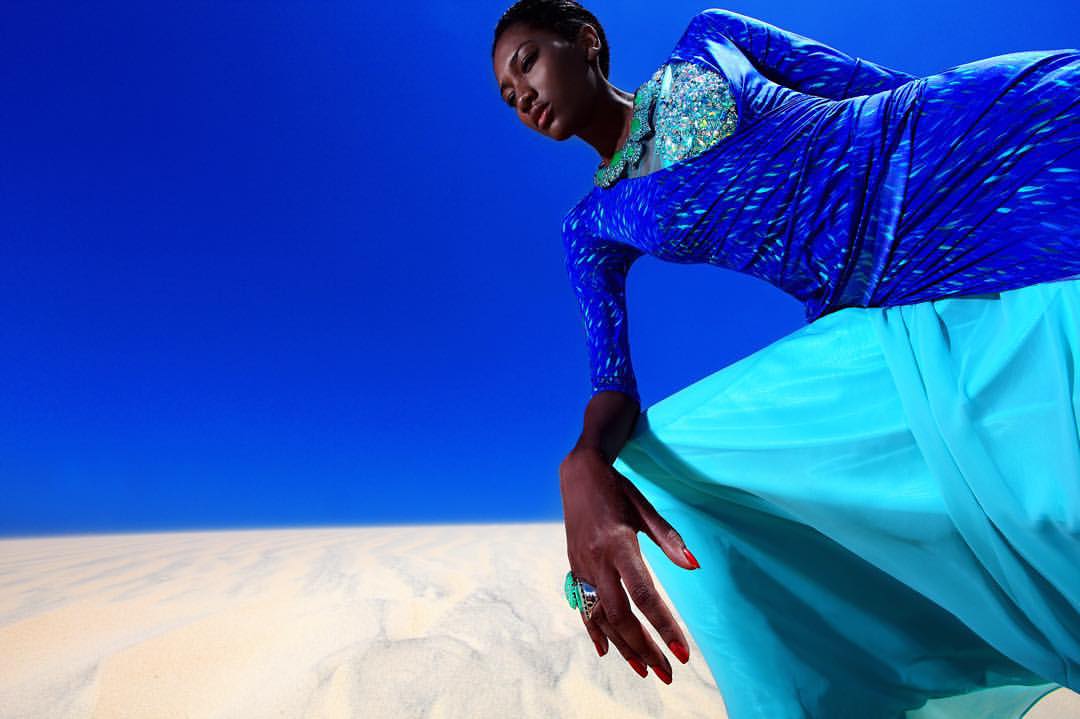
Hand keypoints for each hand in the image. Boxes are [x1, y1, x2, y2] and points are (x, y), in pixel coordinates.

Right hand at [559, 448, 699, 683]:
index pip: (645, 595)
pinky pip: (583, 606)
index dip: (664, 625)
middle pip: (621, 615)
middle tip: (667, 673)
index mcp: (619, 544)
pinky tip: (607, 653)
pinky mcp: (575, 568)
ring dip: (623, 647)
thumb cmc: (618, 490)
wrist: (578, 475)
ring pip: (601, 617)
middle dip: (645, 647)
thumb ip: (670, 539)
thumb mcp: (646, 508)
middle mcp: (598, 560)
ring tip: (645, 670)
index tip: (682, 651)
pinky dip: (594, 632)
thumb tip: (695, 566)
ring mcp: (583, 566)